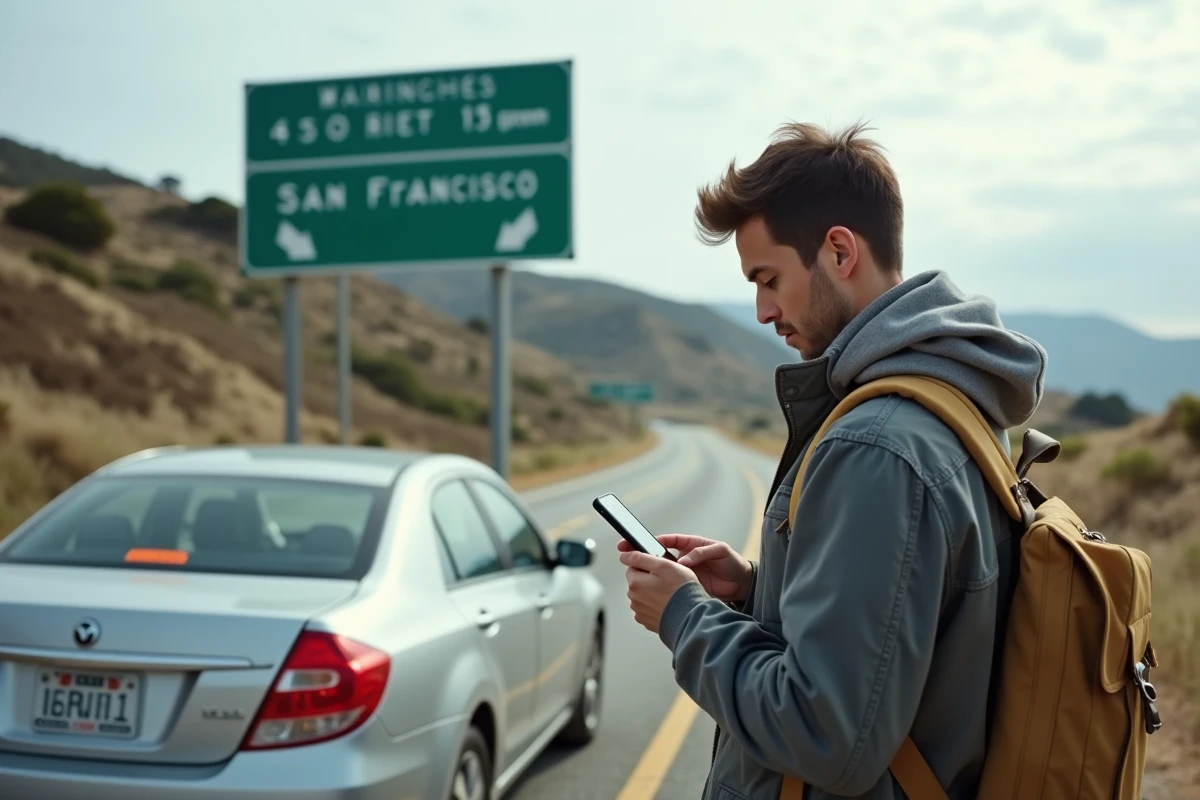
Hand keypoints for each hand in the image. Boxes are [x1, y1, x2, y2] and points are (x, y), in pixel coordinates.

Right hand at [617, 534, 751, 603]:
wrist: (742, 584)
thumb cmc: (732, 563)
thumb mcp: (720, 551)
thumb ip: (702, 552)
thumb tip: (684, 560)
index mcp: (690, 546)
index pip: (666, 541)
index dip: (651, 540)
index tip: (637, 542)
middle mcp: (683, 559)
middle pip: (658, 556)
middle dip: (641, 555)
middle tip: (626, 555)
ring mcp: (683, 574)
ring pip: (660, 573)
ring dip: (648, 573)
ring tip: (634, 574)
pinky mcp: (685, 588)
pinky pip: (668, 586)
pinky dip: (659, 588)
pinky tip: (650, 590)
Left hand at [618, 549, 699, 633]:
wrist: (691, 617)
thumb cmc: (680, 590)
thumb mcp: (663, 565)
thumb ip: (640, 558)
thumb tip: (624, 556)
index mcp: (635, 582)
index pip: (633, 566)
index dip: (648, 565)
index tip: (660, 570)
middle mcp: (634, 598)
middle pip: (638, 582)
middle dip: (649, 579)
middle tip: (668, 581)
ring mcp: (640, 612)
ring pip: (643, 596)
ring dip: (653, 593)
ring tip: (670, 594)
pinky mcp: (648, 622)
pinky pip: (649, 609)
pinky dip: (656, 606)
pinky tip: (668, 605)